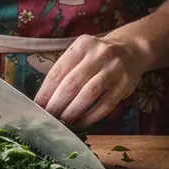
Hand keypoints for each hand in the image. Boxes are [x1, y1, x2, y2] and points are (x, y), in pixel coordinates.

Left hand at [33, 34, 147, 129]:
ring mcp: (113, 69)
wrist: (132, 50)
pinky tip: (81, 122)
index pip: (58, 71)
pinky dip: (91, 116)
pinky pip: (105, 104)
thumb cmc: (98, 56)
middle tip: (48, 118)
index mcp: (82, 45)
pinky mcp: (124, 84)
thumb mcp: (81, 53)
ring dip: (73, 111)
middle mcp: (98, 54)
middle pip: (72, 83)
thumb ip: (66, 70)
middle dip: (57, 104)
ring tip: (63, 122)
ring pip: (88, 94)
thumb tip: (44, 99)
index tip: (37, 107)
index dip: (46, 91)